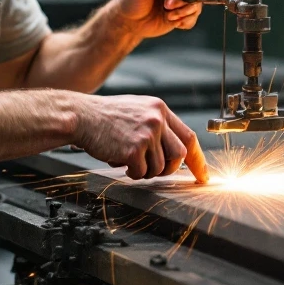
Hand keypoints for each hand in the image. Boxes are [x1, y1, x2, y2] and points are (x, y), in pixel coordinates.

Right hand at [74, 94, 208, 181]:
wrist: (80, 116)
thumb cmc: (104, 116)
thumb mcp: (137, 110)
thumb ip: (157, 125)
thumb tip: (172, 151)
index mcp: (160, 108)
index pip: (188, 137)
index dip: (197, 160)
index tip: (203, 176)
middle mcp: (157, 119)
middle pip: (179, 155)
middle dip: (168, 169)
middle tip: (154, 171)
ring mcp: (147, 134)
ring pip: (159, 167)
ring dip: (145, 170)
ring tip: (128, 160)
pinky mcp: (134, 149)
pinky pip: (141, 172)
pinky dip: (131, 172)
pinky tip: (119, 160)